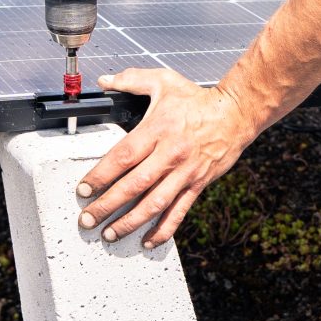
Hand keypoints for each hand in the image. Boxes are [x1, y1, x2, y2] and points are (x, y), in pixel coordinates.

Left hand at [74, 69, 255, 247]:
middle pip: (134, 185)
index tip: (84, 188)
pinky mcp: (197, 184)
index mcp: (158, 129)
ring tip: (110, 234)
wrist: (236, 113)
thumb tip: (105, 80)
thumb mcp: (164, 81)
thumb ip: (132, 79)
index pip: (123, 156)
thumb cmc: (198, 99)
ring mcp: (185, 172)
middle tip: (88, 218)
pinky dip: (163, 230)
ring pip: (155, 203)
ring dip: (130, 222)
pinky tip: (147, 241)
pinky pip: (179, 211)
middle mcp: (170, 154)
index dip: (102, 174)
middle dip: (108, 205)